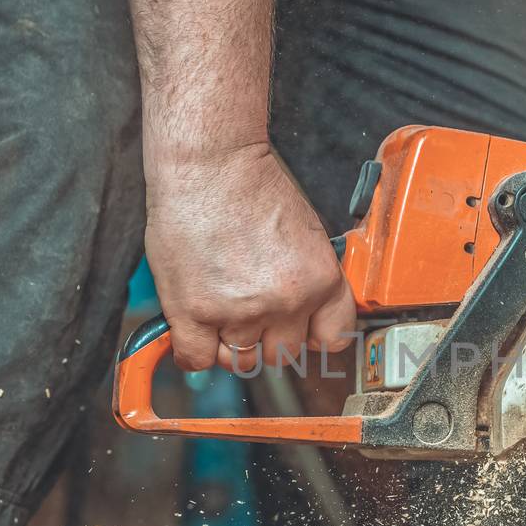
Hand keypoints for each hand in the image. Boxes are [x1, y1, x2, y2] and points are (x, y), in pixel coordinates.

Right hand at [144, 144, 356, 372]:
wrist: (208, 164)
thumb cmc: (252, 187)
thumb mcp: (306, 234)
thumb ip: (307, 279)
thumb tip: (304, 314)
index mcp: (319, 281)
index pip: (332, 339)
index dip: (311, 335)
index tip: (298, 330)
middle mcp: (285, 302)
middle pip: (282, 354)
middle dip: (266, 338)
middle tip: (248, 312)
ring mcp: (239, 311)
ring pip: (240, 360)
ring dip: (229, 344)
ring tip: (219, 313)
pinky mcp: (194, 312)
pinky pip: (196, 360)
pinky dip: (193, 352)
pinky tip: (193, 332)